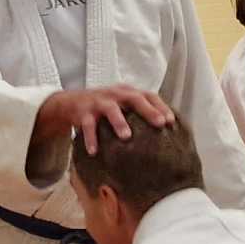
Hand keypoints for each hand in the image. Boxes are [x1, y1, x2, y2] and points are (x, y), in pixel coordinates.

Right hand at [35, 85, 173, 155]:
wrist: (72, 103)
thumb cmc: (106, 107)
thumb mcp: (124, 106)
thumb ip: (140, 114)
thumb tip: (165, 133)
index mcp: (128, 93)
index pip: (149, 96)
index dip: (161, 107)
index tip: (172, 121)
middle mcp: (115, 94)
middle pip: (134, 98)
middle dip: (148, 111)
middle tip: (160, 124)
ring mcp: (99, 102)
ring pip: (111, 110)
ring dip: (119, 122)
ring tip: (126, 137)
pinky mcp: (83, 112)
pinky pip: (87, 125)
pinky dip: (91, 138)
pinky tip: (94, 151)